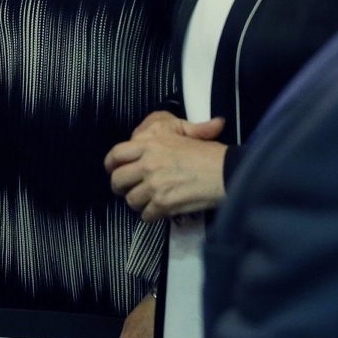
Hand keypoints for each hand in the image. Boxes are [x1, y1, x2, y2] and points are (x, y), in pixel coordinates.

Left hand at [105, 112, 226, 220]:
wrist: (226, 173)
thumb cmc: (211, 153)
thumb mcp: (192, 132)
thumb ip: (183, 128)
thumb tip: (200, 121)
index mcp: (150, 143)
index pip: (116, 154)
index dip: (111, 164)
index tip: (112, 170)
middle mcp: (147, 163)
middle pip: (118, 180)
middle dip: (120, 187)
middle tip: (128, 189)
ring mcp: (153, 185)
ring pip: (131, 200)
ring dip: (138, 202)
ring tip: (148, 200)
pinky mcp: (162, 204)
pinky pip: (146, 215)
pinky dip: (151, 215)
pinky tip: (159, 211)